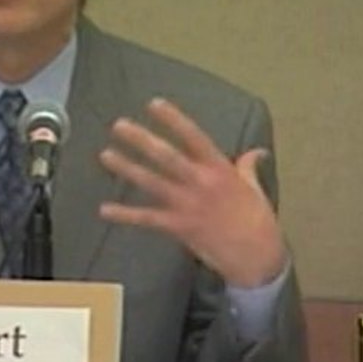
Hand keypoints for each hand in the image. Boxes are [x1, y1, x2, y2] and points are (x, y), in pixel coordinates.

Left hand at [98, 97, 284, 287]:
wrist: (258, 257)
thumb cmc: (258, 220)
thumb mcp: (254, 188)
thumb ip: (247, 167)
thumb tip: (256, 151)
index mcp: (220, 169)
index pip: (194, 138)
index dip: (174, 120)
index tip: (154, 104)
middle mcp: (201, 183)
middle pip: (167, 157)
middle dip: (142, 140)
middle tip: (119, 125)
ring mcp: (188, 205)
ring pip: (153, 183)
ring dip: (128, 169)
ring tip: (106, 155)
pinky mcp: (179, 227)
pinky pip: (148, 219)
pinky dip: (125, 214)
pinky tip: (104, 209)